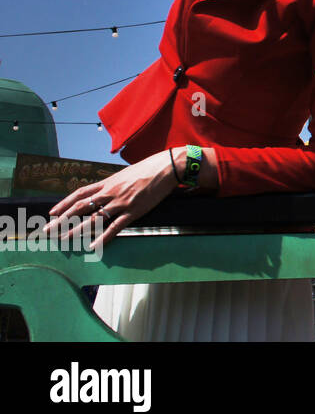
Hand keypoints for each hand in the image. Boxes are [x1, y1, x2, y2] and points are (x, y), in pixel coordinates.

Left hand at [43, 149, 181, 252]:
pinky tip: (94, 245)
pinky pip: (115, 226)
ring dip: (77, 230)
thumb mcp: (125, 174)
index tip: (52, 213)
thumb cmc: (147, 169)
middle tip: (49, 230)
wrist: (166, 167)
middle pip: (81, 208)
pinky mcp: (134, 211)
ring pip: (94, 218)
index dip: (64, 203)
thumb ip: (113, 184)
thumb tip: (104, 191)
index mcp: (107, 183)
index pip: (80, 194)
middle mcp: (110, 193)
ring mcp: (121, 203)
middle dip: (63, 220)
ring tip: (64, 239)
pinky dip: (104, 237)